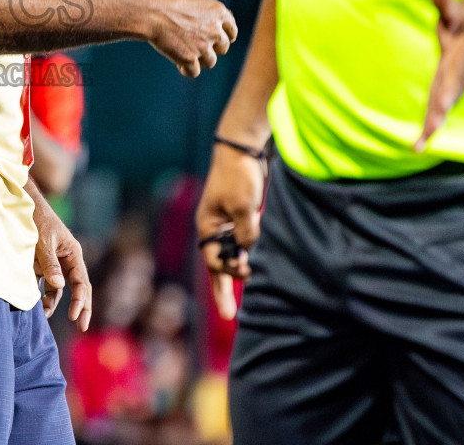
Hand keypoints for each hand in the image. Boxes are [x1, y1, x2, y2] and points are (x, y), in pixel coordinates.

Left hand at [30, 186, 90, 330]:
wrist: (23, 206)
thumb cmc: (37, 220)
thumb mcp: (43, 242)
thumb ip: (50, 264)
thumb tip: (58, 286)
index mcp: (73, 254)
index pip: (82, 282)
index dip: (80, 300)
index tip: (74, 316)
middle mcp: (67, 261)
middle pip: (78, 289)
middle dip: (80, 307)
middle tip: (81, 327)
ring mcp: (55, 264)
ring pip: (60, 290)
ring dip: (54, 303)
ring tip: (44, 316)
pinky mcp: (42, 266)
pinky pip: (46, 285)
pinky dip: (42, 296)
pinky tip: (36, 306)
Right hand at [142, 0, 238, 77]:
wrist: (148, 12)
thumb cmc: (164, 0)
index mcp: (218, 11)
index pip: (231, 30)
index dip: (224, 36)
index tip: (216, 40)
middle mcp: (215, 30)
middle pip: (223, 48)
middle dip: (211, 48)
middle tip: (195, 45)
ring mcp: (203, 46)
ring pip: (210, 62)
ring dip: (199, 60)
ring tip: (184, 53)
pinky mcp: (189, 59)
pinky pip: (194, 72)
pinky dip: (186, 69)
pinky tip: (178, 63)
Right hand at [195, 139, 266, 320]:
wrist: (242, 148)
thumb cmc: (239, 175)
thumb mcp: (243, 205)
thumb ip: (247, 232)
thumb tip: (250, 251)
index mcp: (207, 226)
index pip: (214, 260)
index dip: (229, 271)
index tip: (247, 273)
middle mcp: (214, 227)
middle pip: (217, 264)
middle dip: (223, 289)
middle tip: (231, 315)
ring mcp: (226, 222)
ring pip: (231, 254)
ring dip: (238, 270)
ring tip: (247, 291)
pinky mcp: (240, 216)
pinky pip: (241, 242)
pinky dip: (247, 253)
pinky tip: (256, 264)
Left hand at [417, 0, 463, 152]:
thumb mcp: (457, 11)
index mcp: (460, 58)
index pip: (452, 74)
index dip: (447, 88)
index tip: (441, 103)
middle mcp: (459, 76)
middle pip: (448, 95)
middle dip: (440, 110)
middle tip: (431, 127)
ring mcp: (455, 87)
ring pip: (443, 107)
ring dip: (433, 124)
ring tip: (420, 143)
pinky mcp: (449, 92)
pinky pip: (438, 110)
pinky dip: (430, 126)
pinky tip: (418, 144)